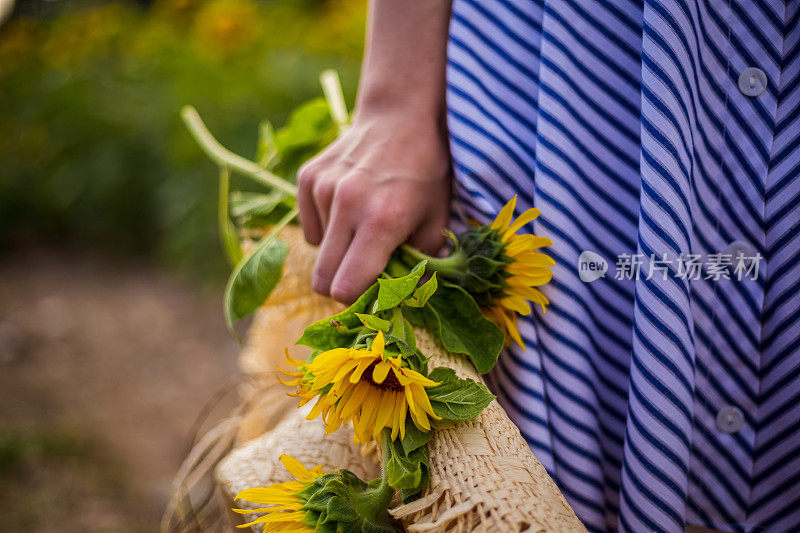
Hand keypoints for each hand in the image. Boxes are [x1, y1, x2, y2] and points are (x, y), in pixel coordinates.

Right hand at [297, 109, 450, 303]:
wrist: (400, 115)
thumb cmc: (426, 171)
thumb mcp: (437, 219)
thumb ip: (421, 263)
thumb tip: (404, 298)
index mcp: (382, 221)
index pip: (345, 288)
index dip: (358, 299)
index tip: (373, 293)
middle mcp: (347, 205)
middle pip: (321, 279)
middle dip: (341, 285)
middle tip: (365, 271)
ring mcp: (322, 189)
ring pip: (318, 250)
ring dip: (340, 248)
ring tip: (365, 222)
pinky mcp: (307, 177)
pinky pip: (310, 226)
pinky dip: (327, 226)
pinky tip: (350, 204)